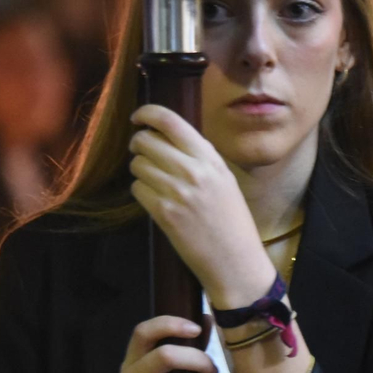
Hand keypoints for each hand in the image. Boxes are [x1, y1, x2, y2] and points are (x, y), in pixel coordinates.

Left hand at [128, 105, 276, 308]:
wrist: (235, 259)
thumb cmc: (231, 219)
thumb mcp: (223, 178)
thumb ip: (198, 156)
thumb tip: (165, 136)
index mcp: (209, 158)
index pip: (170, 121)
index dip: (147, 113)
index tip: (138, 117)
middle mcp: (193, 170)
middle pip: (146, 142)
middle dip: (138, 145)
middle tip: (142, 153)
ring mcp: (177, 192)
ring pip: (138, 165)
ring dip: (140, 171)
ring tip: (154, 182)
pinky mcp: (164, 213)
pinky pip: (137, 189)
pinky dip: (141, 192)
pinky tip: (155, 200)